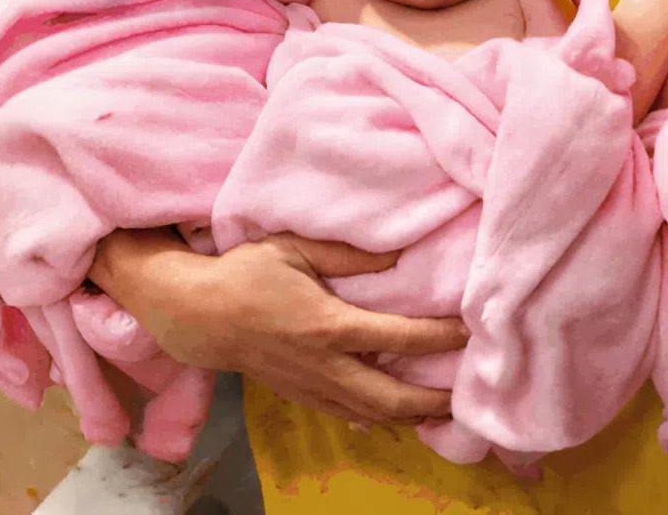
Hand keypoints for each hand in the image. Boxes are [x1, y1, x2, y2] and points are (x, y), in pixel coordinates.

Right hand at [94, 229, 467, 426]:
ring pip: (371, 415)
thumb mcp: (295, 247)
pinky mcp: (301, 396)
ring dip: (411, 417)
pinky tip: (402, 416)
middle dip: (432, 401)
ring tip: (448, 411)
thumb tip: (398, 255)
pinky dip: (380, 419)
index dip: (438, 337)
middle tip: (470, 395)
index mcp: (328, 324)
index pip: (397, 336)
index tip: (470, 330)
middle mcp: (325, 365)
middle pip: (390, 397)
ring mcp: (312, 387)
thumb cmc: (247, 272)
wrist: (197, 316)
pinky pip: (349, 415)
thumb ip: (349, 252)